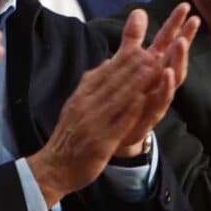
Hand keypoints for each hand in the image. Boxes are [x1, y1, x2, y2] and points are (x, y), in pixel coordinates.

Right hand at [27, 6, 197, 207]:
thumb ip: (95, 83)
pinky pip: (116, 123)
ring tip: (153, 66)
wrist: (55, 166)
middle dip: (135, 63)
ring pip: (117, 98)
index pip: (106, 71)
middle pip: (114, 80)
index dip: (126, 58)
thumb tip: (109, 62)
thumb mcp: (79, 103)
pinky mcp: (99, 141)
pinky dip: (129, 110)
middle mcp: (87, 104)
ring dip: (136, 81)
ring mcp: (93, 122)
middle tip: (155, 47)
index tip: (143, 44)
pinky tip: (143, 100)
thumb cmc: (71, 135)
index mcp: (83, 94)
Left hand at [111, 2, 196, 155]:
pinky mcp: (151, 115)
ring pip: (173, 78)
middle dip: (185, 39)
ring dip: (178, 60)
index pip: (167, 41)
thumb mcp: (127, 63)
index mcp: (153, 66)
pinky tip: (167, 74)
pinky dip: (165, 88)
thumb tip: (139, 10)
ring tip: (181, 43)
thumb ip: (134, 38)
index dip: (176, 24)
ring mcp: (158, 97)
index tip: (185, 6)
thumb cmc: (127, 96)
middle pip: (176, 57)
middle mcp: (160, 81)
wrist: (115, 133)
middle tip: (194, 21)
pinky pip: (161, 101)